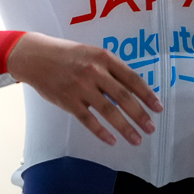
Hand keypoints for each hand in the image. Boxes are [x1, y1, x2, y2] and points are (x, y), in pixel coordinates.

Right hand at [5, 33, 159, 145]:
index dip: (147, 95)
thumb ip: (110, 68)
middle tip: (151, 128)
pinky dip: (101, 132)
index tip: (158, 108)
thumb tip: (131, 89)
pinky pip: (88, 120)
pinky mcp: (68, 101)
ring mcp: (80, 87)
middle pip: (123, 97)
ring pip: (108, 111)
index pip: (132, 79)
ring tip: (136, 139)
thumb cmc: (66, 54)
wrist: (35, 56)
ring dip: (125, 127)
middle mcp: (94, 72)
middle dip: (140, 115)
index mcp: (103, 58)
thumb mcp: (91, 53)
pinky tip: (112, 140)